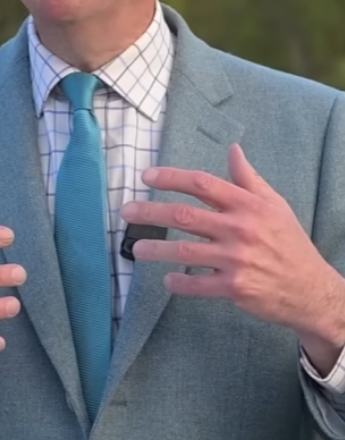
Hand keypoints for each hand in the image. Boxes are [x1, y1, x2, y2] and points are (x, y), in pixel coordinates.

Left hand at [123, 143, 344, 370]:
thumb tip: (233, 149)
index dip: (171, 177)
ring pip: (185, 251)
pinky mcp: (236, 287)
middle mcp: (240, 229)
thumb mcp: (275, 205)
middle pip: (185, 215)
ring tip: (136, 249)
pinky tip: (167, 280)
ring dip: (156, 249)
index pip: (202, 184)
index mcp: (248, 206)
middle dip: (150, 212)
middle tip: (126, 211)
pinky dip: (180, 283)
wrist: (313, 289)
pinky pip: (198, 284)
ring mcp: (237, 260)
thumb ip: (248, 179)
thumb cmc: (289, 243)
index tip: (146, 176)